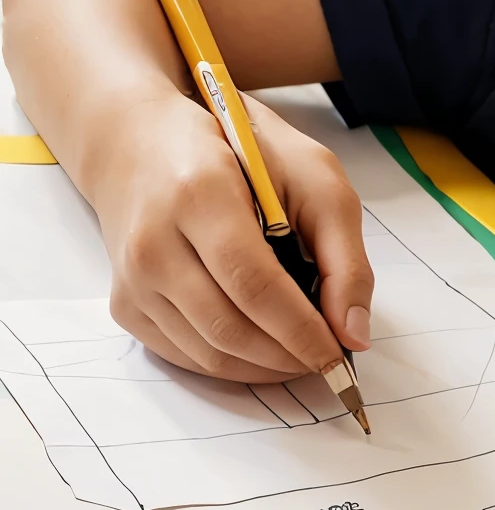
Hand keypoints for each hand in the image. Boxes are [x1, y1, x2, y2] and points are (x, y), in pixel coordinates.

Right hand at [92, 91, 372, 383]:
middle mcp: (152, 240)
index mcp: (200, 193)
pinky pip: (183, 356)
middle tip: (327, 361)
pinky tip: (262, 351)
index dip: (300, 331)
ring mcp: (132, 277)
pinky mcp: (125, 303)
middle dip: (287, 357)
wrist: (146, 140)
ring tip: (301, 357)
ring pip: (206, 354)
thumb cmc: (240, 152)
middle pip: (228, 328)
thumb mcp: (315, 178)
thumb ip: (344, 256)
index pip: (254, 285)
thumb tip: (353, 335)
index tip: (339, 356)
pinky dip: (231, 365)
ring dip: (263, 369)